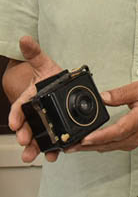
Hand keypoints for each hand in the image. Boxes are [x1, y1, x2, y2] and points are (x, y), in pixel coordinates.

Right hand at [7, 36, 62, 162]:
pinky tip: (55, 155)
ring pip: (37, 137)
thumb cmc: (50, 75)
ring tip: (32, 157)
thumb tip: (25, 39)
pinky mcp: (56, 129)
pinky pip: (53, 140)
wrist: (63, 84)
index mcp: (29, 98)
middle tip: (24, 142)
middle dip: (24, 136)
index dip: (16, 116)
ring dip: (35, 148)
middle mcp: (35, 113)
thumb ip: (34, 53)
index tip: (15, 123)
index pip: (19, 108)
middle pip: (26, 126)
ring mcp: (44, 122)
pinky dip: (53, 149)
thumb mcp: (43, 63)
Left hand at [68, 81, 137, 152]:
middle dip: (86, 145)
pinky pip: (110, 147)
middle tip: (68, 145)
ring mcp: (132, 141)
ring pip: (107, 147)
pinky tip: (84, 145)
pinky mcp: (128, 144)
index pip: (119, 130)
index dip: (101, 136)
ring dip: (89, 148)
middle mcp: (136, 133)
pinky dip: (96, 147)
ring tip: (70, 146)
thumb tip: (102, 96)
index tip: (86, 137)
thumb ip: (122, 93)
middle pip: (109, 143)